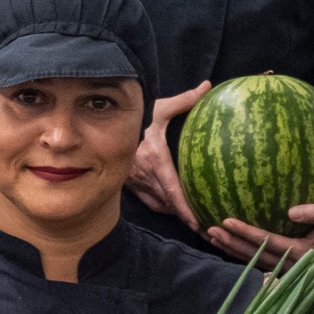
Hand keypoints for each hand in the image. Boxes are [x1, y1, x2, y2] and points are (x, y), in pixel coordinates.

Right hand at [128, 81, 209, 228]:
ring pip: (158, 203)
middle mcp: (146, 175)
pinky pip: (148, 200)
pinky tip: (170, 206)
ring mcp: (136, 181)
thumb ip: (185, 100)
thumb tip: (207, 88)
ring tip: (190, 218)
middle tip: (202, 226)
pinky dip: (161, 205)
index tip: (197, 221)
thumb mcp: (160, 107)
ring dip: (173, 211)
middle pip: (168, 202)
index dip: (184, 208)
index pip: (172, 190)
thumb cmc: (137, 116)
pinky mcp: (130, 182)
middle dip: (184, 215)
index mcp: (156, 160)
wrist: (106, 124)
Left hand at [208, 179, 313, 266]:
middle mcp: (293, 262)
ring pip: (255, 260)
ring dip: (232, 249)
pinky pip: (260, 259)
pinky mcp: (288, 263)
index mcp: (304, 251)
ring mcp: (289, 266)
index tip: (226, 221)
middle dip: (231, 243)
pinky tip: (226, 243)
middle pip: (255, 254)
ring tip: (211, 236)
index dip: (246, 232)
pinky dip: (242, 252)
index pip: (268, 242)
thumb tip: (291, 211)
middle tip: (208, 229)